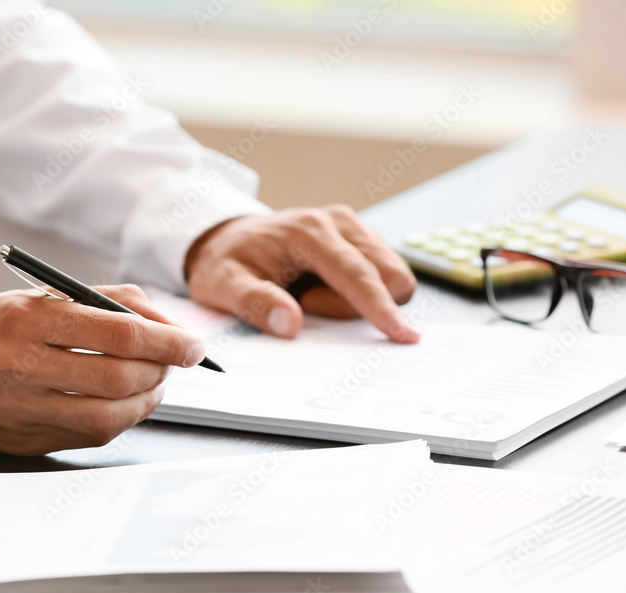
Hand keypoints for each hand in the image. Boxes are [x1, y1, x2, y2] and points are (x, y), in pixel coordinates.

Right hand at [0, 285, 205, 454]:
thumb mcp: (33, 297)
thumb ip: (101, 302)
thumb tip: (161, 320)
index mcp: (27, 320)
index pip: (118, 331)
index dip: (167, 340)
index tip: (192, 344)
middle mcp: (22, 366)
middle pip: (119, 377)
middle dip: (162, 371)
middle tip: (175, 362)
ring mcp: (20, 410)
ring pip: (108, 416)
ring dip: (146, 401)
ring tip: (154, 385)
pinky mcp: (21, 440)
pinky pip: (88, 436)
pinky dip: (119, 421)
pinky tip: (123, 405)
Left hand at [184, 206, 419, 342]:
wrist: (228, 239)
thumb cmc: (227, 261)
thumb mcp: (223, 284)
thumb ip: (254, 302)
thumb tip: (290, 323)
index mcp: (309, 232)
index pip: (357, 274)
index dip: (381, 308)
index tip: (403, 336)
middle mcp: (338, 223)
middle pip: (388, 275)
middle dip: (361, 306)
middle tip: (309, 306)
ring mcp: (353, 229)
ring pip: (391, 276)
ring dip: (359, 300)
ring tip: (312, 296)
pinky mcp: (359, 240)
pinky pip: (381, 276)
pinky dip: (359, 293)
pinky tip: (323, 289)